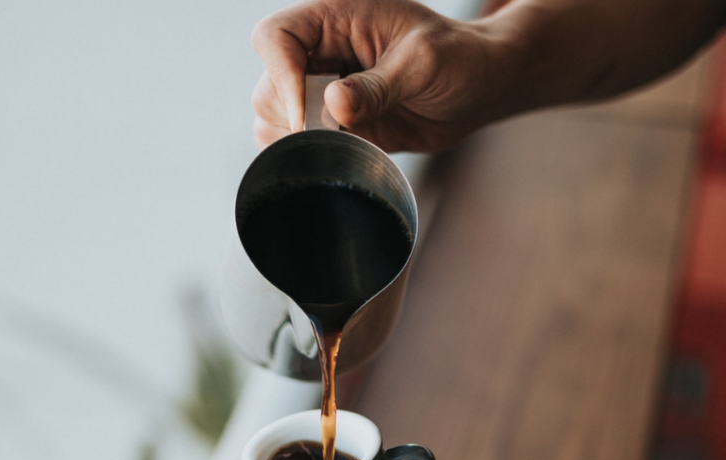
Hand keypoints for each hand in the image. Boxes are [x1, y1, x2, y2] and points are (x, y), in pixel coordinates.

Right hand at [251, 0, 504, 152]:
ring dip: (299, 143)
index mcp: (337, 18)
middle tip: (336, 136)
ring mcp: (322, 91)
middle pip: (268, 86)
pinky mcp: (332, 126)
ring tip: (345, 145)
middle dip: (292, 118)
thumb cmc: (458, 60)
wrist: (475, 90)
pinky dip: (309, 158)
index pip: (276, 37)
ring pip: (274, 120)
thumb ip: (378, 86)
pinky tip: (342, 157)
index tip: (306, 116)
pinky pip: (298, 145)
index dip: (280, 76)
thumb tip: (333, 106)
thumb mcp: (423, 64)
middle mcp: (321, 52)